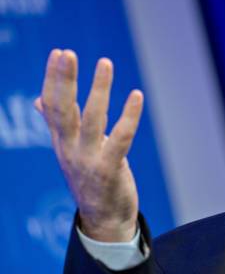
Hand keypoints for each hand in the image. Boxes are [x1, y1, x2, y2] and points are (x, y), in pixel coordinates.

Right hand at [34, 49, 142, 241]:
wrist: (104, 220)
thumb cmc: (90, 179)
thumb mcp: (70, 150)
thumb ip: (58, 124)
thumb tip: (39, 101)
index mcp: (62, 141)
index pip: (51, 105)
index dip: (53, 79)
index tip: (59, 52)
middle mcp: (70, 149)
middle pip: (63, 110)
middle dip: (64, 80)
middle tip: (67, 53)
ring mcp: (88, 160)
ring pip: (92, 120)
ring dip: (98, 90)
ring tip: (105, 62)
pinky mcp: (109, 170)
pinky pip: (120, 139)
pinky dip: (128, 116)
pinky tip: (137, 95)